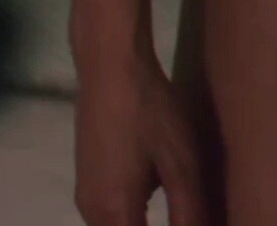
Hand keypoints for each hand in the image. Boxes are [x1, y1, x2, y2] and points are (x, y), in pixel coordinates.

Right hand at [73, 49, 215, 225]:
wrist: (110, 65)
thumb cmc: (149, 110)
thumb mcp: (181, 163)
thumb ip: (189, 214)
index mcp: (114, 215)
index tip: (191, 218)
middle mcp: (91, 215)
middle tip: (189, 212)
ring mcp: (85, 197)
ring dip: (145, 225)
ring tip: (180, 207)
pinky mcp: (87, 180)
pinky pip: (111, 216)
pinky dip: (134, 217)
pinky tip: (158, 191)